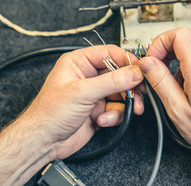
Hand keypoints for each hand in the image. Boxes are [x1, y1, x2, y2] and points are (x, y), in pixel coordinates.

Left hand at [0, 45, 144, 185]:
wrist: (43, 142)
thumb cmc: (49, 113)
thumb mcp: (83, 93)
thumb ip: (113, 81)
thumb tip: (135, 72)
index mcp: (79, 63)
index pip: (110, 54)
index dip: (127, 60)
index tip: (141, 69)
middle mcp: (88, 77)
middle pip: (120, 75)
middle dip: (130, 86)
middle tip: (139, 93)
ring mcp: (95, 94)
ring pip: (121, 93)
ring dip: (124, 104)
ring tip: (128, 110)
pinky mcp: (100, 109)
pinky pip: (117, 108)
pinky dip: (114, 116)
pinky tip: (102, 120)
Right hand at [139, 27, 190, 184]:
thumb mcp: (177, 109)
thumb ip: (160, 81)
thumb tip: (148, 63)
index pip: (179, 34)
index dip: (160, 42)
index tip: (152, 59)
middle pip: (186, 40)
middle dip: (166, 52)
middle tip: (157, 70)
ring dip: (177, 63)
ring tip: (173, 87)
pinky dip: (189, 70)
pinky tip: (187, 92)